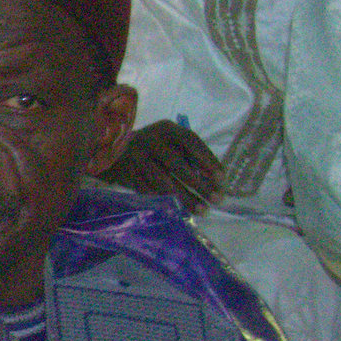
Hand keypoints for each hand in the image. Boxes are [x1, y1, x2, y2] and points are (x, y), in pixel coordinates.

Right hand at [103, 119, 221, 209]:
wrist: (118, 150)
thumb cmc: (158, 147)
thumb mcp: (174, 143)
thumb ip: (193, 156)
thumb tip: (217, 180)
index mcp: (166, 129)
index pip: (190, 142)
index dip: (207, 160)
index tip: (222, 179)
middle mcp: (150, 140)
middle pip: (177, 164)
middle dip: (199, 184)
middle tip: (217, 200)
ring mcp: (136, 158)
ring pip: (163, 181)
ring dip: (184, 198)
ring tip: (202, 210)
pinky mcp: (128, 173)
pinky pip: (149, 190)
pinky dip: (165, 201)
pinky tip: (179, 210)